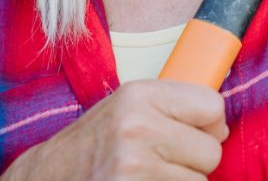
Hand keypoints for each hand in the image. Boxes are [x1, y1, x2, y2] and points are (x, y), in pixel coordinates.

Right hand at [1, 79, 227, 179]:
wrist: (45, 178)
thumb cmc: (94, 144)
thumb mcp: (128, 107)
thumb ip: (173, 106)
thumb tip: (222, 125)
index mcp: (140, 95)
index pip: (213, 107)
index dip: (209, 125)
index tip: (192, 133)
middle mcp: (137, 128)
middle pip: (211, 152)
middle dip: (194, 162)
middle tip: (162, 161)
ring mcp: (134, 167)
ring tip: (147, 176)